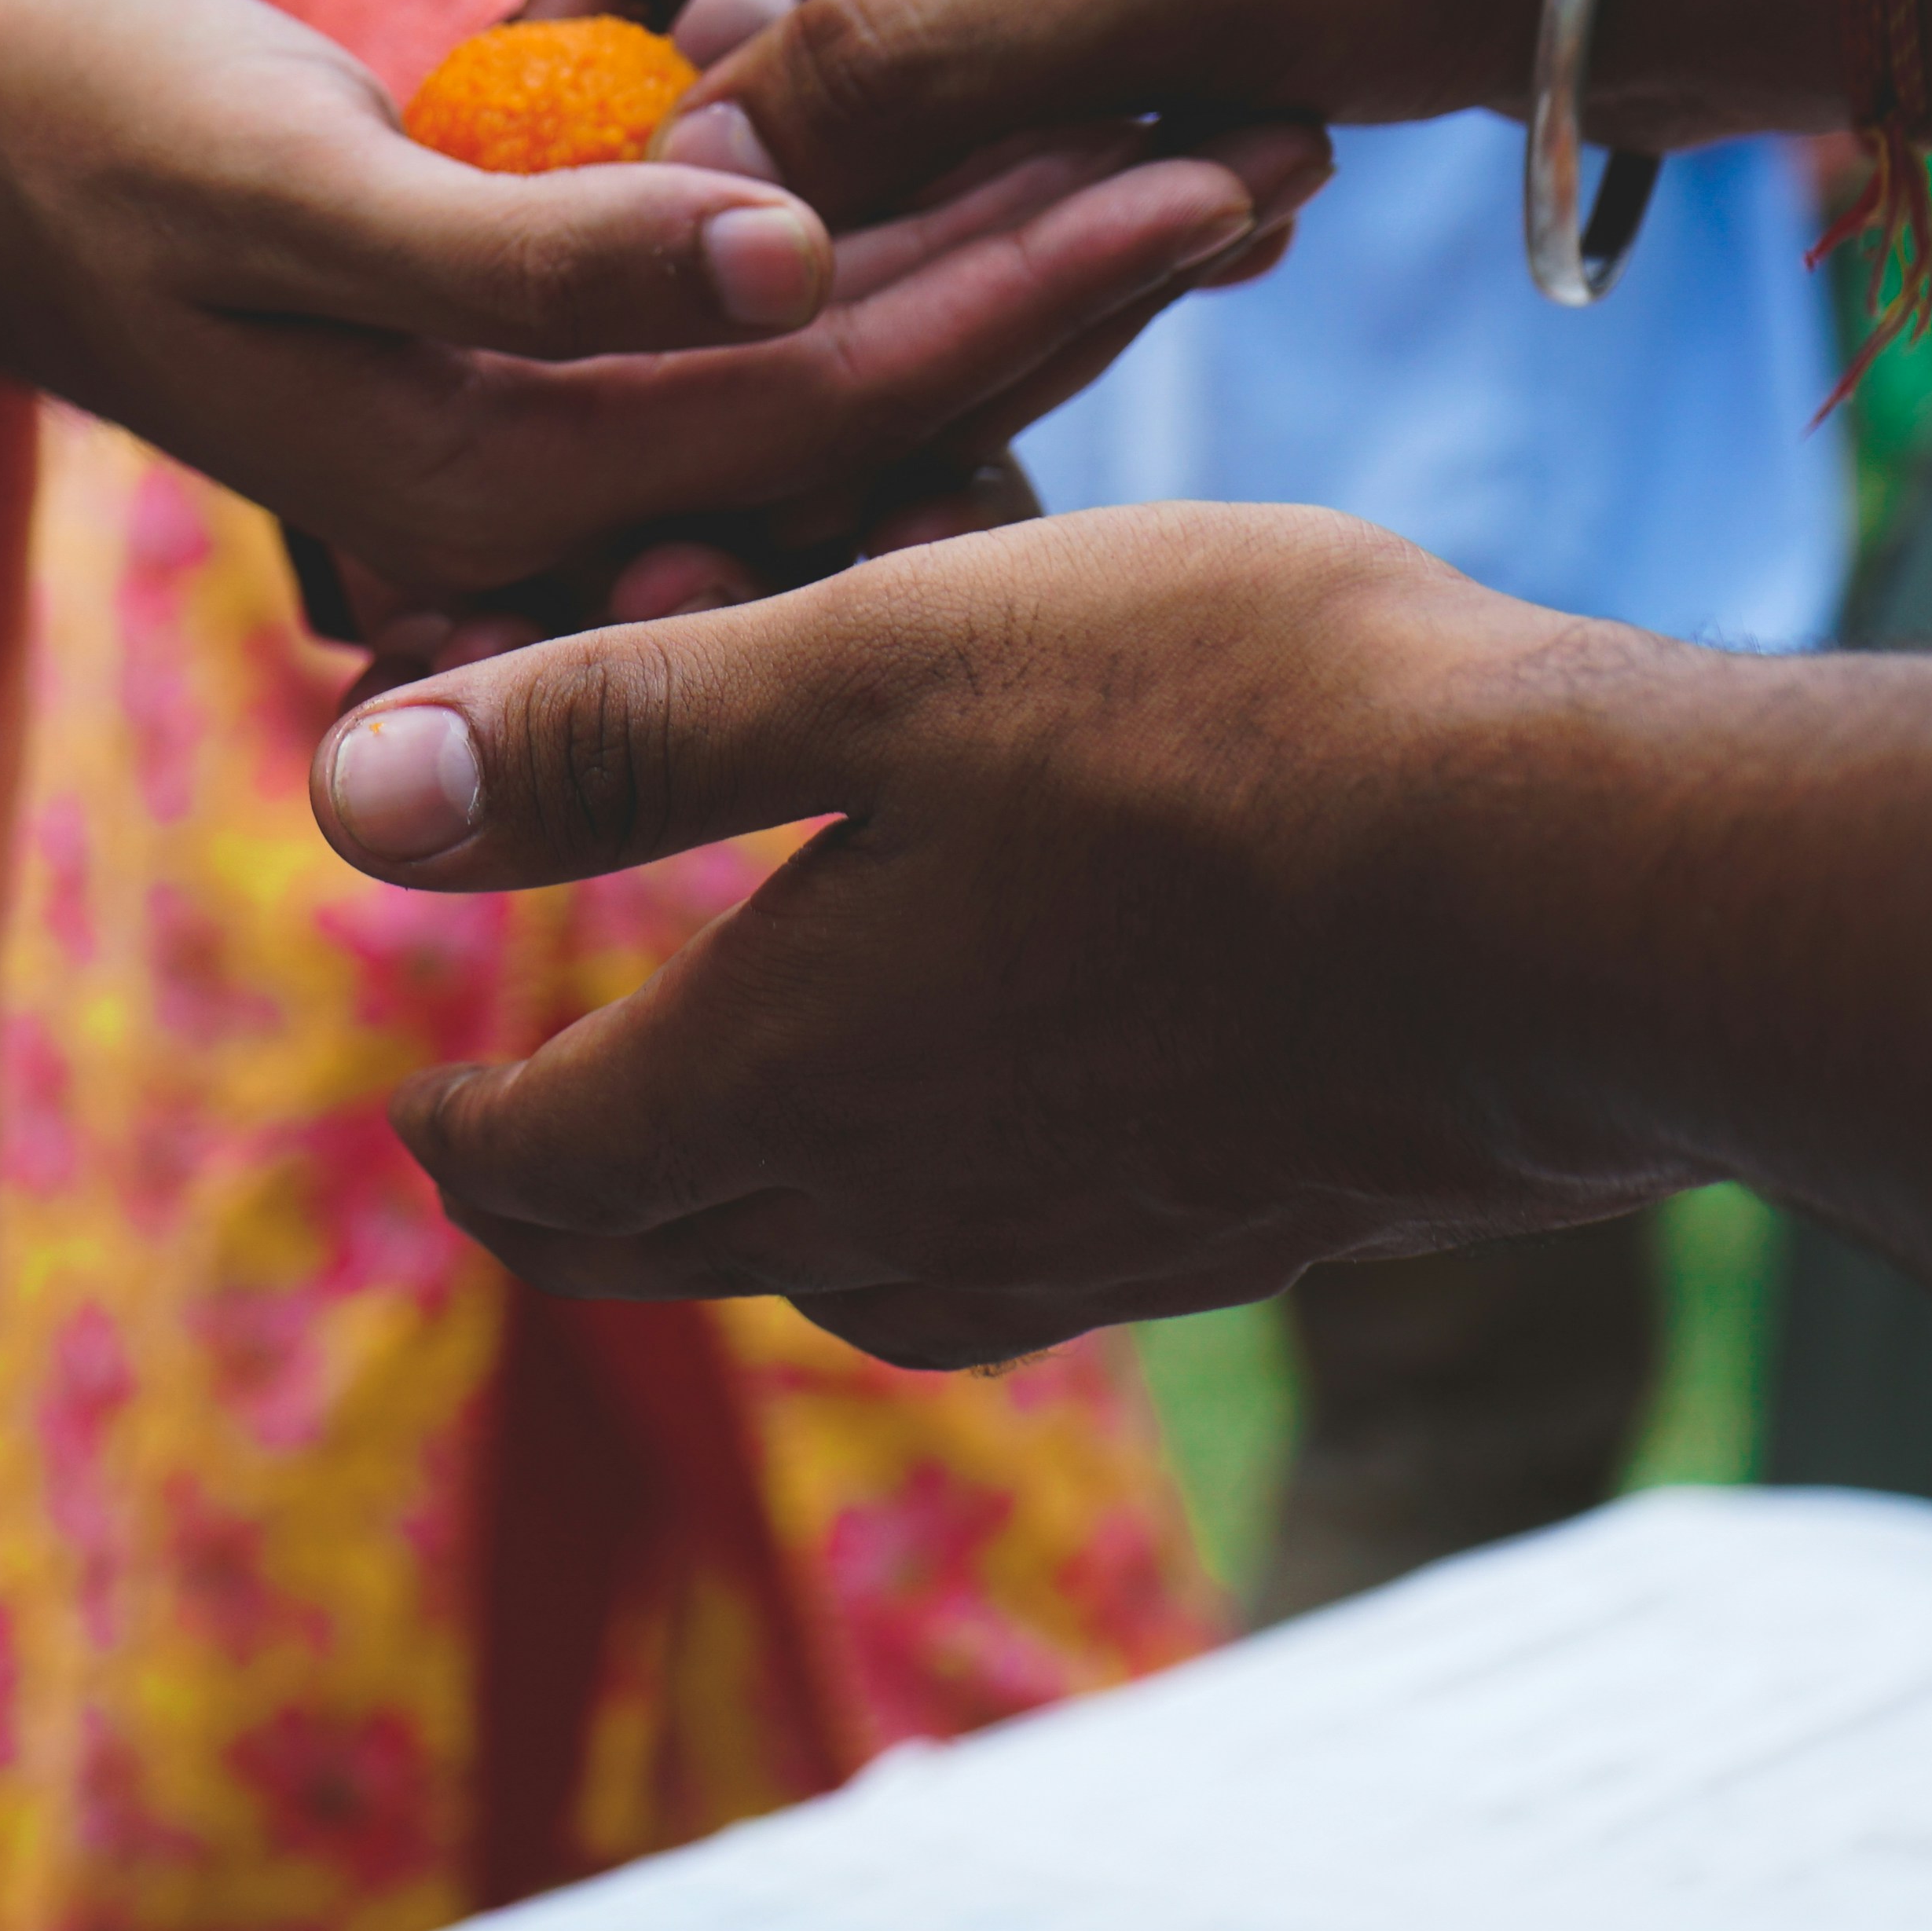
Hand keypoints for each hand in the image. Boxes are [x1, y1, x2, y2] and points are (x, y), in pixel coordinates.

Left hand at [305, 504, 1708, 1367]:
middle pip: (666, 1250)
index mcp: (779, 1077)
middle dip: (573, 1185)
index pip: (538, 1172)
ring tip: (744, 1115)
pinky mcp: (1225, 1239)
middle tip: (539, 1113)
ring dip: (750, 1206)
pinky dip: (928, 1211)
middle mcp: (903, 1208)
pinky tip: (983, 1135)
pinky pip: (1011, 1268)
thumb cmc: (1227, 732)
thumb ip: (619, 732)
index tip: (420, 1092)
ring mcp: (1076, 1245)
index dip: (455, 1130)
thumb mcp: (881, 658)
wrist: (1581, 897)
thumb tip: (350, 795)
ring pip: (841, 1272)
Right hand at [322, 0, 1322, 691]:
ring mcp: (566, 419)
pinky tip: (1062, 148)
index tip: (1218, 164)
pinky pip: (787, 318)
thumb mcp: (291, 178)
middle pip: (884, 388)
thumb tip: (787, 256)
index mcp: (504, 454)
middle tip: (1298, 139)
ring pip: (860, 357)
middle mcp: (561, 475)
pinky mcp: (562, 351)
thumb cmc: (98, 139)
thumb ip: (530, 246)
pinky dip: (922, 232)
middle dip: (1087, 266)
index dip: (1031, 272)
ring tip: (1242, 131)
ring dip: (1037, 249)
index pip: (831, 378)